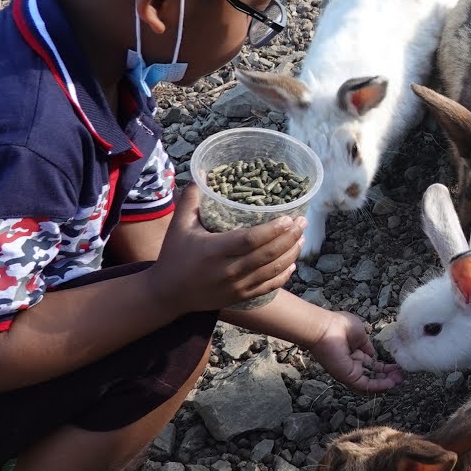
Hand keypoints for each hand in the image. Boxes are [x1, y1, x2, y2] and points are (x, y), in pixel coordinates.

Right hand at [144, 183, 305, 314]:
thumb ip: (191, 199)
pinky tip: (292, 263)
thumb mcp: (179, 226)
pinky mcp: (240, 297)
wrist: (168, 294)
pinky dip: (284, 275)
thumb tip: (203, 173)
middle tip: (303, 222)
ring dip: (291, 254)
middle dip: (290, 237)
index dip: (273, 229)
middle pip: (268, 254)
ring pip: (272, 271)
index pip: (251, 239)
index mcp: (214, 250)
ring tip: (302, 237)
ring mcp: (237, 286)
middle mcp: (229, 270)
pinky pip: (268, 287)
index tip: (289, 217)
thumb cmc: (174, 256)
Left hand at [308, 308, 402, 391]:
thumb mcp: (360, 334)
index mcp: (355, 355)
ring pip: (371, 384)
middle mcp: (353, 366)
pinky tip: (391, 383)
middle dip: (388, 376)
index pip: (372, 366)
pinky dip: (379, 386)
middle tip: (401, 375)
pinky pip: (366, 386)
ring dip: (386, 383)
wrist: (326, 327)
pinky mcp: (348, 377)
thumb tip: (374, 354)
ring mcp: (350, 373)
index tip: (397, 367)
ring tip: (399, 380)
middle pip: (374, 376)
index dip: (385, 368)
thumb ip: (368, 346)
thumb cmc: (340, 326)